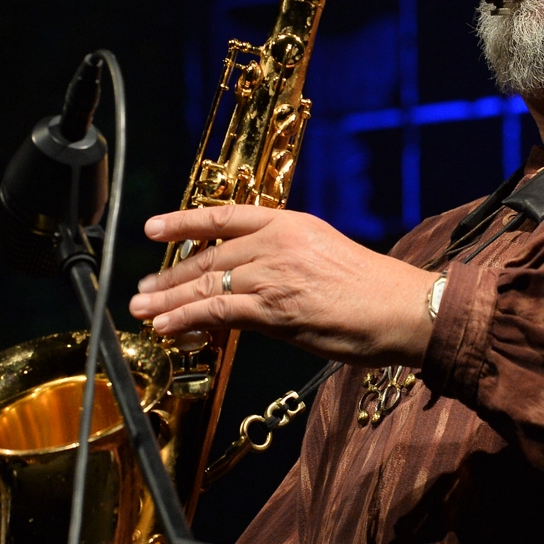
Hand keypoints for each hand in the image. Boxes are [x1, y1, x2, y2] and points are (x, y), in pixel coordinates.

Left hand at [128, 206, 437, 368]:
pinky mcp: (273, 308)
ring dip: (167, 300)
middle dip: (170, 276)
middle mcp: (276, 243)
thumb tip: (255, 287)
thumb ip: (287, 265)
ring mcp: (272, 274)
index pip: (225, 216)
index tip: (153, 227)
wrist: (401, 309)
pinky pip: (216, 311)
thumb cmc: (373, 292)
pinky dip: (185, 319)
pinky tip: (165, 328)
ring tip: (141, 311)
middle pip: (209, 257)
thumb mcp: (326, 259)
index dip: (184, 221)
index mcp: (291, 224)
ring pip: (206, 284)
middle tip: (142, 289)